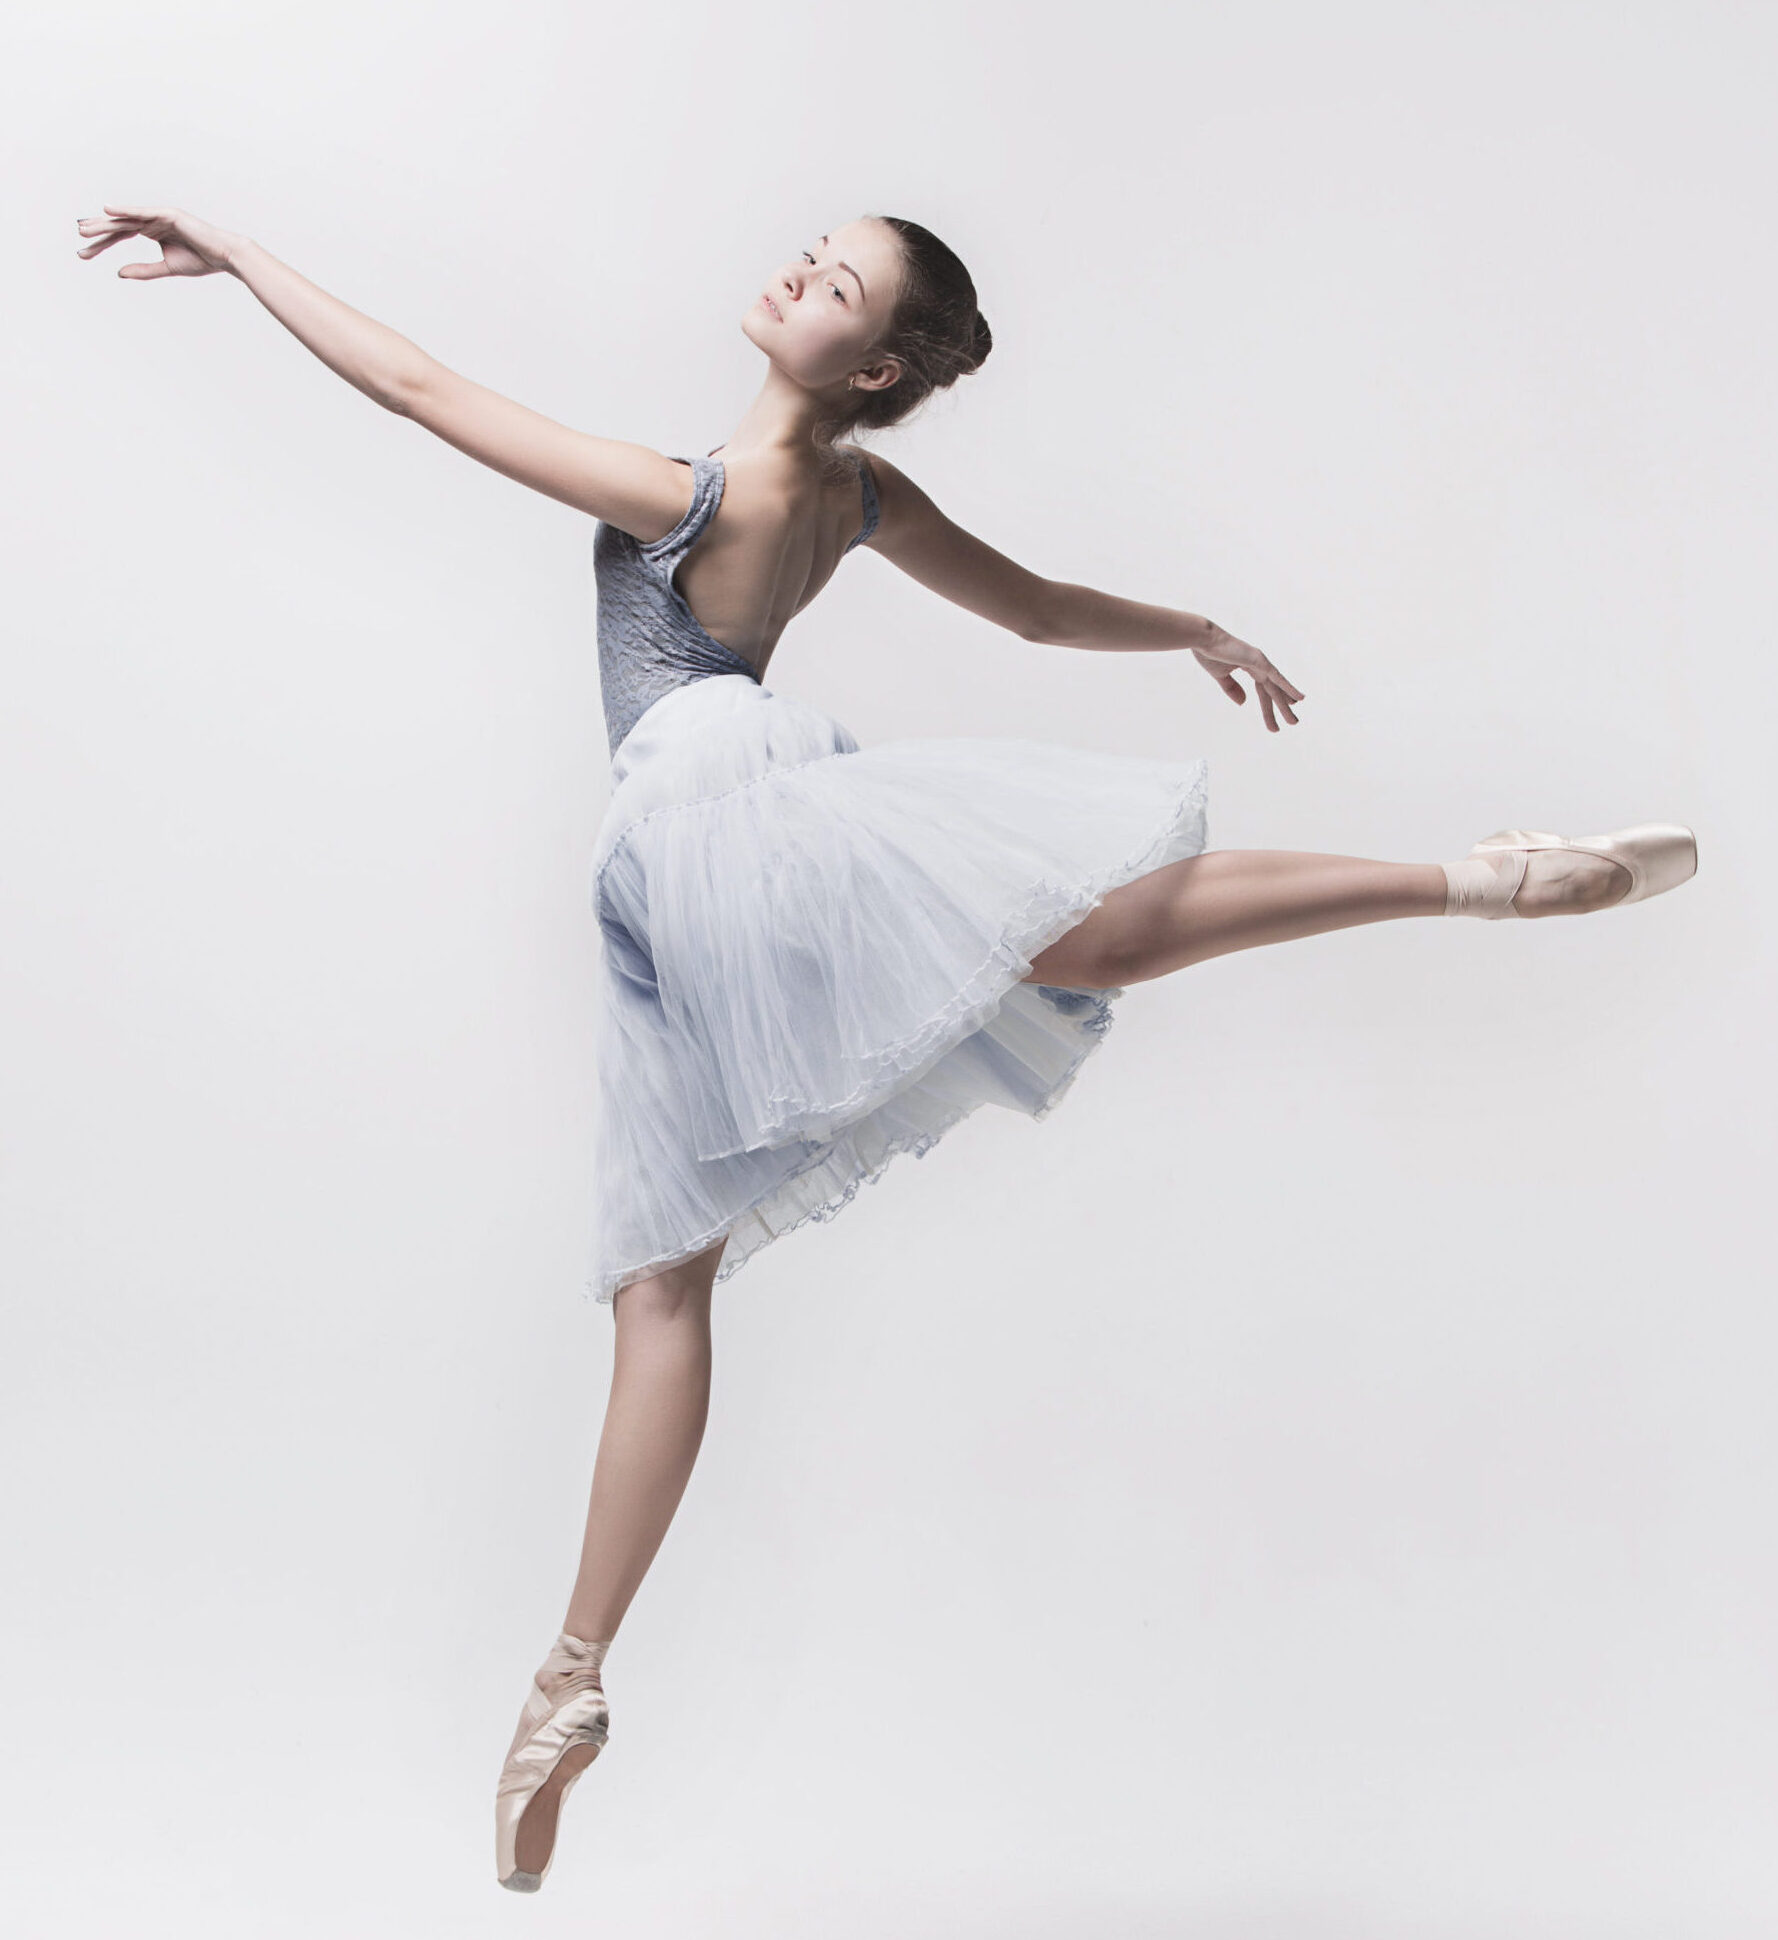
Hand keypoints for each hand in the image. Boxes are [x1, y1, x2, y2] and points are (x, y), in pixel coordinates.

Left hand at [75, 203, 244, 278]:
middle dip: (98, 232)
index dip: (102, 244)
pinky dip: (125, 210)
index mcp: (152, 230)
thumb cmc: (202, 261)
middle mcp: (153, 220)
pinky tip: (108, 210)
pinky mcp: (168, 213)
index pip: (121, 235)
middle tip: (79, 238)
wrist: (225, 256)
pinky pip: (142, 212)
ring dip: (105, 222)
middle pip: (119, 225)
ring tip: (85, 228)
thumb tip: (118, 272)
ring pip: (126, 218)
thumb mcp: (167, 267)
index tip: (85, 253)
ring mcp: (159, 215)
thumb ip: (144, 270)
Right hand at [1192, 622, 1303, 731]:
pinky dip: (1288, 688)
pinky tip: (1299, 698)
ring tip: (1293, 721)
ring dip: (1285, 704)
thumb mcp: (1220, 676)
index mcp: (1248, 665)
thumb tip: (1244, 703)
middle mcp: (1258, 663)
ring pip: (1277, 687)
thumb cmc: (1209, 653)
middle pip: (1272, 691)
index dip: (1269, 704)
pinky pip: (1277, 677)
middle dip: (1281, 707)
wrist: (1203, 639)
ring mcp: (1260, 661)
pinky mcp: (1259, 660)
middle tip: (1292, 722)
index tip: (1277, 717)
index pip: (1263, 689)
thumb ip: (1232, 689)